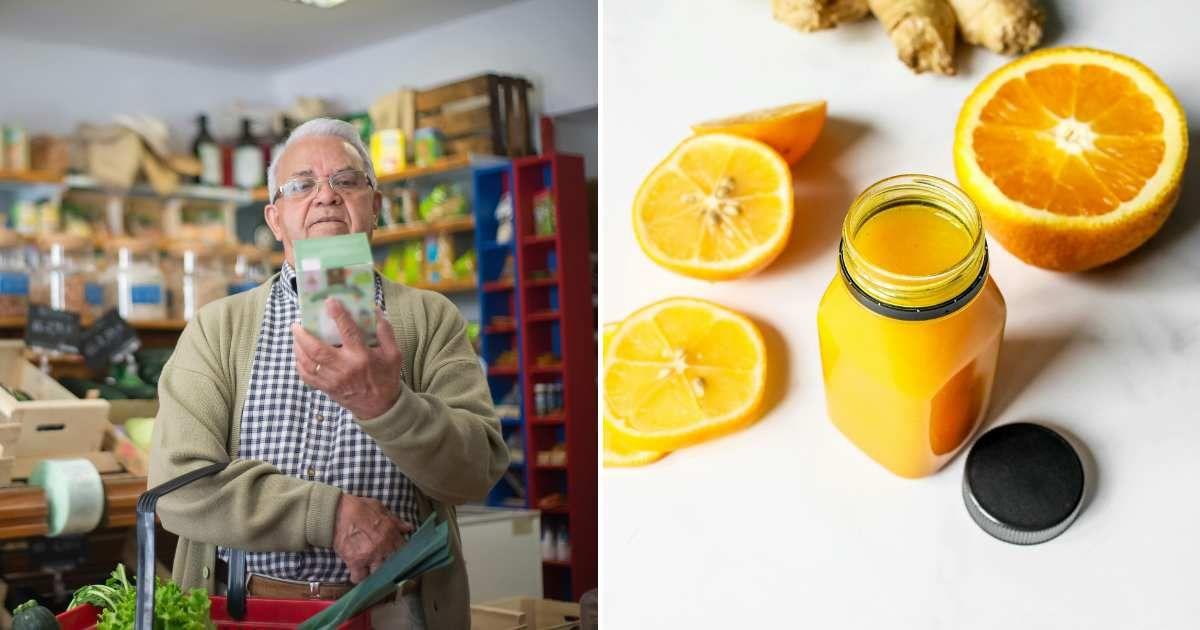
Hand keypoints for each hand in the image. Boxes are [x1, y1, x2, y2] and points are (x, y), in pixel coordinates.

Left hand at [292, 302, 403, 418]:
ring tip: (295, 336)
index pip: (347, 331)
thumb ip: (385, 332)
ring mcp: (333, 380)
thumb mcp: (394, 354)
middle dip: (303, 334)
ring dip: (298, 348)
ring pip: (308, 362)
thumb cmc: (386, 377)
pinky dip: (299, 364)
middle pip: (317, 349)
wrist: (381, 407)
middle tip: (296, 324)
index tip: (329, 301)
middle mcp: (345, 368)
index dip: (338, 315)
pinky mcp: (326, 389)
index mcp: (362, 357)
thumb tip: (375, 310)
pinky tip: (298, 355)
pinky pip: (307, 376)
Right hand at [332, 493, 412, 582]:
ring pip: (378, 573)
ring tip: (371, 569)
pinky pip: (359, 578)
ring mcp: (369, 556)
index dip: (400, 554)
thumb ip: (395, 521)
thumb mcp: (380, 509)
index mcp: (391, 533)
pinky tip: (358, 573)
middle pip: (392, 565)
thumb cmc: (359, 508)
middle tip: (384, 564)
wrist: (336, 512)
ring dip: (375, 572)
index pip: (403, 550)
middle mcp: (383, 547)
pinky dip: (359, 578)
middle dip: (389, 565)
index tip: (397, 556)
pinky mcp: (354, 562)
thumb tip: (409, 528)